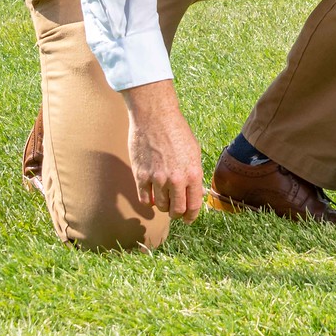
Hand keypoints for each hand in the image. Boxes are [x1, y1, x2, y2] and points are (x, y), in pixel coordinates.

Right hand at [122, 79, 205, 223]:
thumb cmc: (177, 131)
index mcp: (192, 173)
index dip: (191, 216)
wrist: (155, 117)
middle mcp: (176, 179)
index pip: (193, 206)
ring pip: (160, 206)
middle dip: (177, 213)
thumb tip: (195, 193)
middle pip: (177, 210)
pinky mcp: (140, 176)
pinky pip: (144, 199)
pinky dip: (148, 200)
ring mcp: (157, 178)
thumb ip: (194, 174)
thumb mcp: (194, 152)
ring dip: (163, 206)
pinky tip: (150, 194)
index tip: (188, 219)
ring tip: (163, 198)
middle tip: (175, 211)